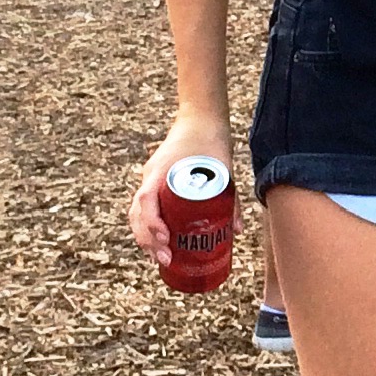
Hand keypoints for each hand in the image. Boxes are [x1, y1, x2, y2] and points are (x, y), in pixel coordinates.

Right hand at [129, 115, 230, 271]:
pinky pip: (144, 206)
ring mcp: (150, 178)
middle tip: (166, 259)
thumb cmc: (212, 140)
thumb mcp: (224, 168)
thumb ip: (230, 199)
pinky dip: (148, 225)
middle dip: (148, 240)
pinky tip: (159, 242)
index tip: (166, 239)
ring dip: (145, 237)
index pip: (146, 200)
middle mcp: (150, 176)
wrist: (200, 117)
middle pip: (137, 213)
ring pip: (137, 212)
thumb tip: (237, 231)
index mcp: (161, 171)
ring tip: (161, 258)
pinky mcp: (155, 180)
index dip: (152, 223)